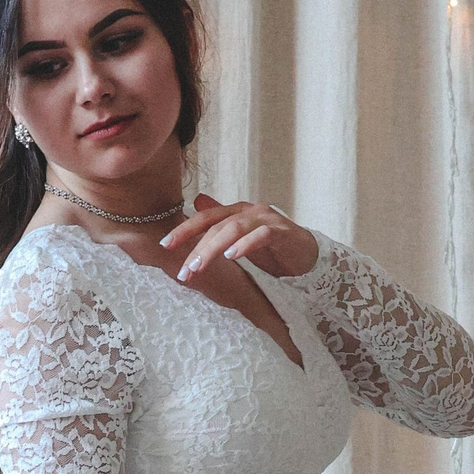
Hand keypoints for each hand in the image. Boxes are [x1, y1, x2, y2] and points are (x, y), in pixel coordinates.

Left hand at [159, 194, 319, 286]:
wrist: (307, 257)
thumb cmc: (273, 248)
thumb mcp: (241, 237)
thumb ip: (221, 222)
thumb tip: (197, 201)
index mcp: (237, 212)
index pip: (205, 218)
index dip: (184, 230)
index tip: (165, 246)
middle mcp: (250, 211)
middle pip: (217, 226)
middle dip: (196, 248)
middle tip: (183, 271)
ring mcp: (267, 219)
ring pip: (234, 229)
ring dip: (214, 249)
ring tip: (199, 266)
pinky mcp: (282, 232)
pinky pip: (261, 236)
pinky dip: (246, 244)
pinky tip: (233, 255)